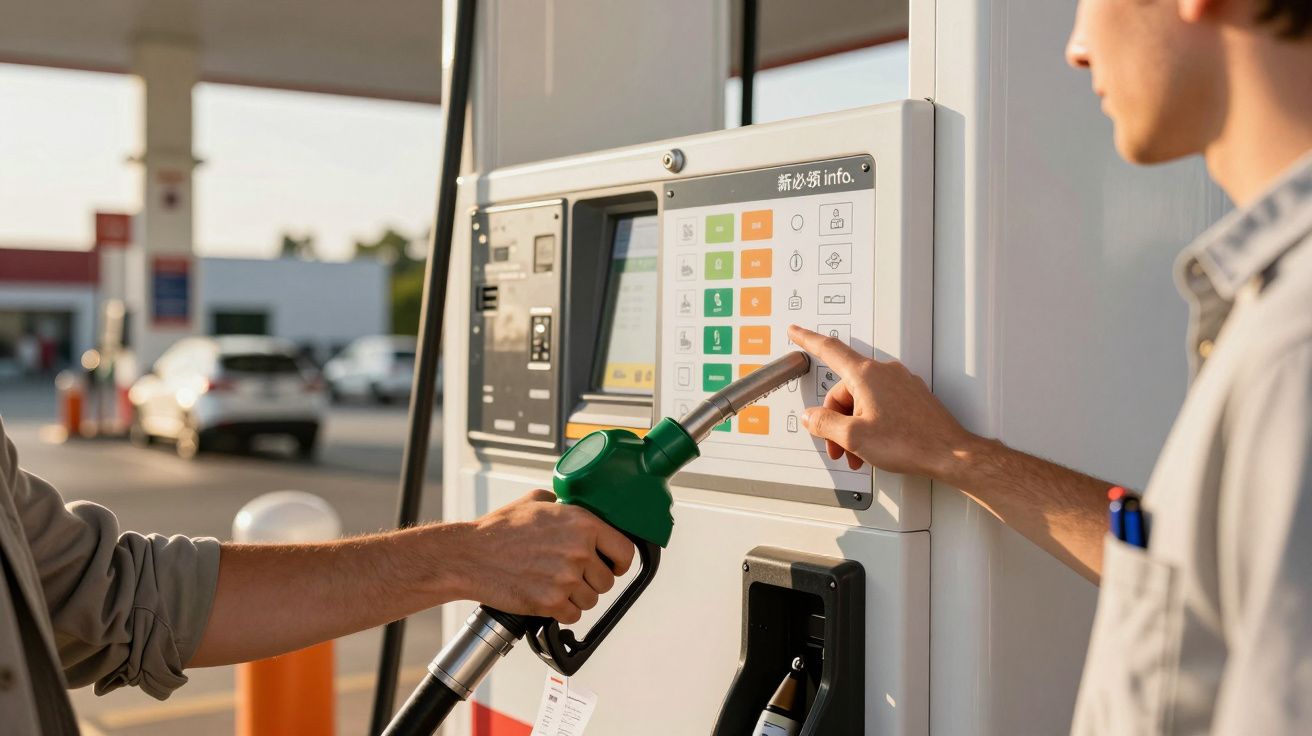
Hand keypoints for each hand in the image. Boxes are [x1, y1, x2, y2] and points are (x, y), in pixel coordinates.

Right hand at [452, 490, 634, 623]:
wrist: (471, 555)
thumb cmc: (498, 529)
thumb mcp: (534, 501)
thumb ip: (559, 502)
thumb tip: (567, 502)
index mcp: (582, 523)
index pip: (625, 551)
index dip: (620, 562)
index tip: (613, 566)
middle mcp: (579, 550)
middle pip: (607, 581)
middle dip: (591, 582)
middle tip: (571, 576)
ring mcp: (567, 578)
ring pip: (591, 600)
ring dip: (576, 598)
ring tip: (554, 585)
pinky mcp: (552, 602)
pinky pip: (572, 615)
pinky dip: (562, 612)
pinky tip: (547, 598)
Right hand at [788, 325, 970, 479]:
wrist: (949, 453)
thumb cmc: (909, 442)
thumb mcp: (853, 436)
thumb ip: (824, 423)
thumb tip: (811, 416)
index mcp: (866, 375)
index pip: (829, 350)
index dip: (808, 339)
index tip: (796, 332)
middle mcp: (885, 373)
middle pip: (845, 390)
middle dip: (835, 419)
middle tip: (836, 446)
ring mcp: (901, 384)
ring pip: (863, 400)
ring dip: (854, 426)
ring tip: (857, 453)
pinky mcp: (912, 398)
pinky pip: (881, 405)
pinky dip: (871, 424)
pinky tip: (874, 446)